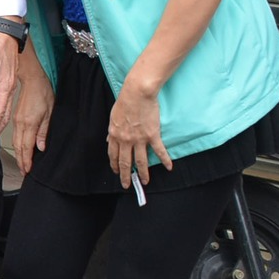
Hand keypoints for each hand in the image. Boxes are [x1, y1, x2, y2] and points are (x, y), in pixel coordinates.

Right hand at [8, 45, 53, 176]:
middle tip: (23, 173)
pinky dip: (16, 145)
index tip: (27, 171)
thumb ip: (43, 131)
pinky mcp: (16, 117)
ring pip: (15, 141)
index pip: (26, 147)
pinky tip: (18, 149)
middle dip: (21, 161)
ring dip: (18, 154)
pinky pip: (14, 135)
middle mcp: (20, 123)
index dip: (26, 160)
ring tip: (21, 164)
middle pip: (18, 147)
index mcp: (28, 123)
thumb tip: (40, 148)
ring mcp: (16, 120)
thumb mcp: (49, 112)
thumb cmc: (44, 93)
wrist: (33, 78)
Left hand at [108, 75, 171, 189]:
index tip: (116, 172)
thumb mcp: (113, 118)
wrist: (137, 94)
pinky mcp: (152, 135)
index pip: (113, 155)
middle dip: (125, 175)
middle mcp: (126, 140)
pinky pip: (159, 151)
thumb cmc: (124, 102)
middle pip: (125, 162)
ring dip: (143, 173)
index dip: (114, 165)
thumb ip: (112, 131)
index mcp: (115, 135)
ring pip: (141, 161)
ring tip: (144, 181)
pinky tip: (169, 167)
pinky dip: (165, 160)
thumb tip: (110, 141)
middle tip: (126, 184)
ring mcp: (139, 139)